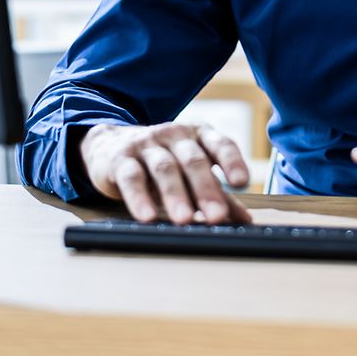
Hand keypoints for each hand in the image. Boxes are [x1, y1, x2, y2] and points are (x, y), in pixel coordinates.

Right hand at [80, 122, 251, 225]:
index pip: (220, 144)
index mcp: (198, 135)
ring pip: (164, 168)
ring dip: (176, 195)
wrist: (111, 145)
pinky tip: (147, 216)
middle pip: (193, 160)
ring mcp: (147, 144)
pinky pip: (132, 177)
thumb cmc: (161, 160)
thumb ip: (217, 192)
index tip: (242, 182)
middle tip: (217, 216)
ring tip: (185, 219)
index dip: (232, 161)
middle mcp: (175, 135)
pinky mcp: (121, 159)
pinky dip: (139, 198)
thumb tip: (245, 220)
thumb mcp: (190, 172)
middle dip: (206, 189)